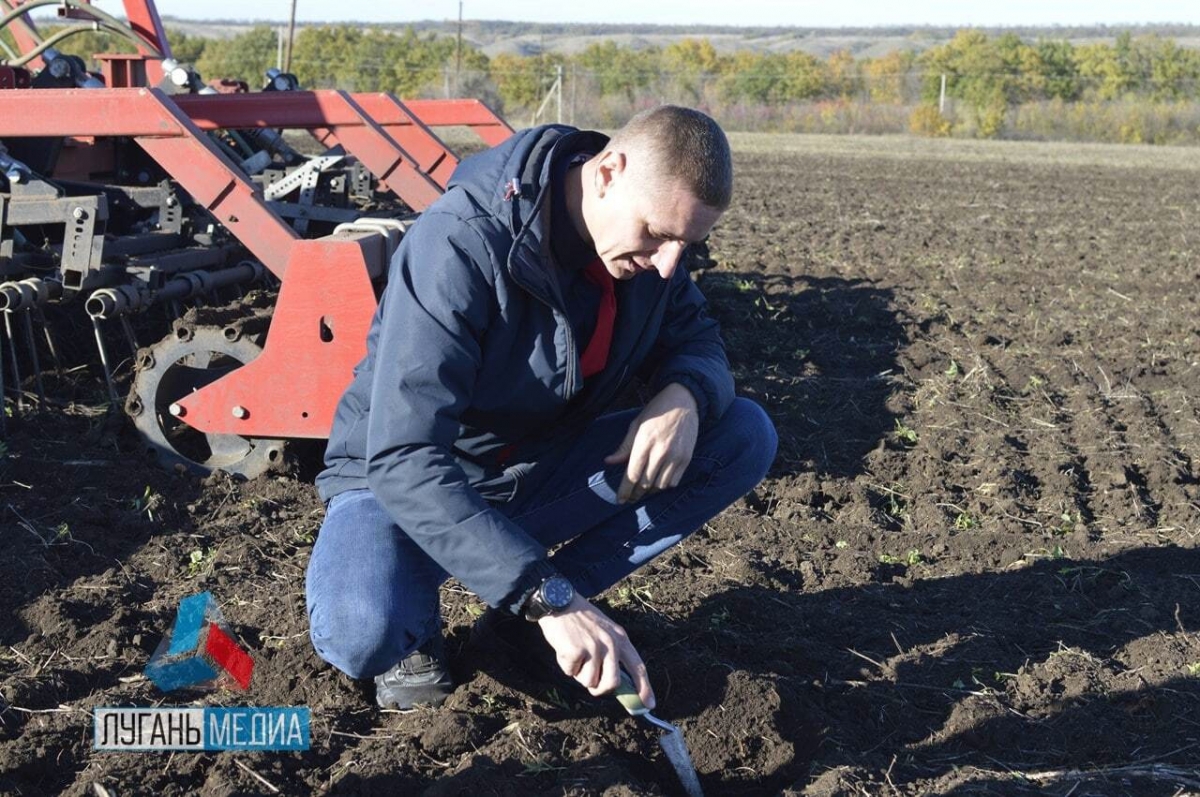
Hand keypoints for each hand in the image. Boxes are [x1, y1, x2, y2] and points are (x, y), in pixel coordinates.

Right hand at [537, 594, 655, 708]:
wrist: (559, 602)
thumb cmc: (580, 620)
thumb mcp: (604, 631)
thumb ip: (612, 653)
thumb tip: (615, 684)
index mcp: (620, 638)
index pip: (638, 667)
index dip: (644, 688)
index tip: (649, 704)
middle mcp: (610, 643)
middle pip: (612, 683)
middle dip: (600, 689)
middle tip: (591, 683)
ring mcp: (594, 647)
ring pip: (589, 681)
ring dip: (579, 673)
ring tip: (575, 653)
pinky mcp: (577, 651)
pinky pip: (571, 673)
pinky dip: (566, 665)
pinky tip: (564, 648)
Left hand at [604, 382, 698, 503]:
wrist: (684, 401)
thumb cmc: (656, 412)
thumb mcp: (636, 425)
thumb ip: (624, 446)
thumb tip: (609, 461)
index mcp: (644, 443)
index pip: (632, 474)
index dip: (625, 490)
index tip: (620, 500)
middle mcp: (660, 452)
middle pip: (645, 483)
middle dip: (635, 494)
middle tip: (630, 498)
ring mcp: (675, 456)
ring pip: (660, 486)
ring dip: (650, 491)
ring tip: (643, 489)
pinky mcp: (686, 459)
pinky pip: (673, 482)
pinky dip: (664, 485)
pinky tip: (658, 482)